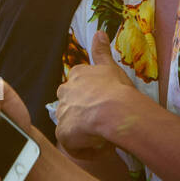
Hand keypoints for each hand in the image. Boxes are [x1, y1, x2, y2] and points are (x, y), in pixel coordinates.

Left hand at [54, 30, 136, 158]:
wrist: (114, 111)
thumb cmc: (116, 89)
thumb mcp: (110, 67)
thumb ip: (102, 51)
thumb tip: (99, 32)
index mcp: (76, 77)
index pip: (78, 86)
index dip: (91, 97)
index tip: (104, 103)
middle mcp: (65, 93)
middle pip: (71, 104)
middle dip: (84, 113)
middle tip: (103, 120)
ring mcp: (62, 113)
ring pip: (72, 124)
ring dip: (85, 131)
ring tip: (104, 135)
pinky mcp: (63, 133)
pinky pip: (73, 144)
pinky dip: (86, 148)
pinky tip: (101, 147)